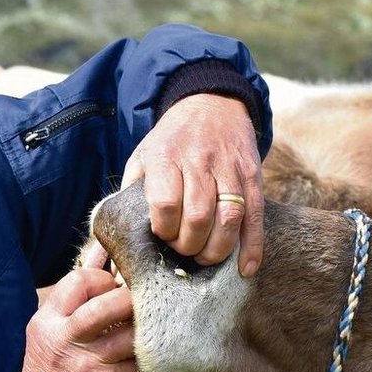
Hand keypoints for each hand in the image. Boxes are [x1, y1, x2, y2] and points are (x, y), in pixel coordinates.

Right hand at [16, 267, 138, 371]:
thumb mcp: (48, 333)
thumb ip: (74, 296)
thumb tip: (100, 251)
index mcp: (46, 323)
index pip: (79, 280)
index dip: (102, 276)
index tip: (111, 284)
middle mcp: (65, 340)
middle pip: (107, 303)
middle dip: (129, 296)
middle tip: (137, 298)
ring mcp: (90, 364)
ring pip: (130, 331)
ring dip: (143, 324)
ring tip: (147, 320)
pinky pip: (141, 359)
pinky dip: (150, 351)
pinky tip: (150, 348)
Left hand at [122, 94, 263, 275]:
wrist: (212, 103)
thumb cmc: (171, 140)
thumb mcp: (143, 155)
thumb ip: (130, 193)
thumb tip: (117, 237)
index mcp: (166, 157)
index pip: (165, 204)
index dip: (164, 229)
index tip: (162, 236)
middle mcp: (199, 162)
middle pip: (198, 216)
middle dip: (190, 245)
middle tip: (184, 250)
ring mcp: (230, 169)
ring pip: (229, 218)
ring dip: (218, 249)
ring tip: (207, 257)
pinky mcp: (252, 175)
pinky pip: (255, 216)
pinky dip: (252, 247)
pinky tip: (246, 268)